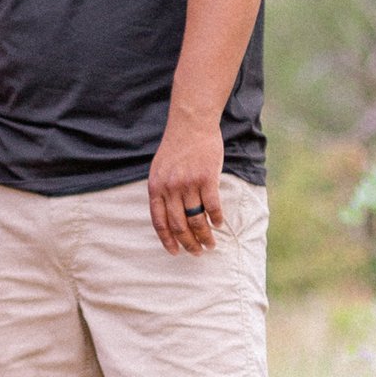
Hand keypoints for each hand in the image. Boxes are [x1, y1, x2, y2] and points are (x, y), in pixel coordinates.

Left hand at [147, 118, 224, 253]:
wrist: (191, 124)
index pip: (159, 222)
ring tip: (211, 244)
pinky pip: (213, 206)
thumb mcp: (159, 169)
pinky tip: (219, 224)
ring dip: (205, 236)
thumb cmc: (176, 147)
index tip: (175, 252)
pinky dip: (216, 219)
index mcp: (156, 187)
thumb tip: (168, 217)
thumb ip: (161, 191)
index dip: (167, 240)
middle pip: (179, 225)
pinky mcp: (207, 178)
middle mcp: (171, 188)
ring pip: (197, 219)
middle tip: (198, 252)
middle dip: (189, 243)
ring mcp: (189, 183)